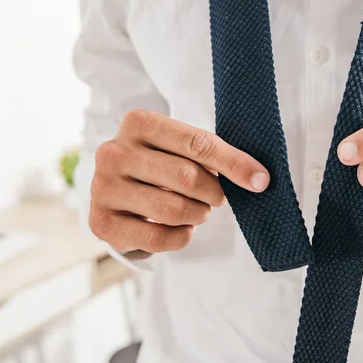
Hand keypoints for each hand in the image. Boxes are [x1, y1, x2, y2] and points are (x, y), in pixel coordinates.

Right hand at [90, 109, 269, 252]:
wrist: (117, 190)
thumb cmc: (160, 163)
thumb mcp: (181, 147)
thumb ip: (215, 154)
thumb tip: (259, 179)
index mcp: (137, 122)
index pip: (197, 143)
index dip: (234, 164)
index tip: (260, 180)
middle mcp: (113, 152)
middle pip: (187, 177)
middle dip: (214, 193)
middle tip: (217, 198)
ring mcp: (102, 188)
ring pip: (173, 210)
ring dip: (198, 215)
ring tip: (198, 211)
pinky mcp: (101, 222)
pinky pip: (158, 239)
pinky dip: (181, 237)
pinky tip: (182, 228)